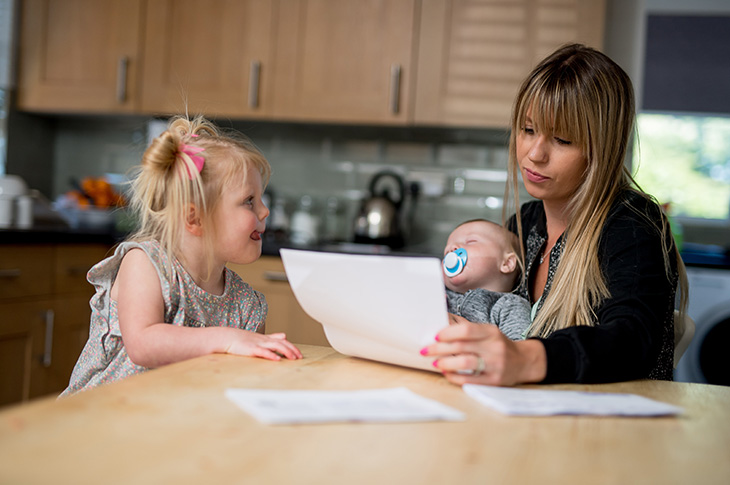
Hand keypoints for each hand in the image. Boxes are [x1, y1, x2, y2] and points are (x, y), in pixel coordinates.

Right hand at [225, 331, 302, 360]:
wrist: (227, 337)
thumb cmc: (242, 339)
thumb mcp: (260, 337)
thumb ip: (272, 337)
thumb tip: (284, 336)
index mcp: (267, 338)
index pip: (283, 341)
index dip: (292, 347)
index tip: (299, 354)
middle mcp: (264, 340)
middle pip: (282, 343)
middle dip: (292, 350)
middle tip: (299, 357)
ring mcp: (258, 343)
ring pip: (276, 346)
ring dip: (286, 351)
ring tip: (293, 358)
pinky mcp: (251, 349)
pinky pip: (263, 351)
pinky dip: (271, 355)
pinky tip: (277, 359)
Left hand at [421, 315, 546, 385]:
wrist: (524, 362)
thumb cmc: (498, 345)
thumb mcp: (487, 332)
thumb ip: (467, 327)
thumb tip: (442, 318)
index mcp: (491, 332)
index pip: (467, 329)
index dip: (448, 332)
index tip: (434, 335)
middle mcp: (494, 347)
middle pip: (462, 346)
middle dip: (440, 348)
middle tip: (425, 350)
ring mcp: (495, 365)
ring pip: (466, 363)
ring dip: (446, 363)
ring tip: (435, 363)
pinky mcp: (495, 381)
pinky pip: (471, 380)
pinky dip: (455, 377)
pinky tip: (446, 373)